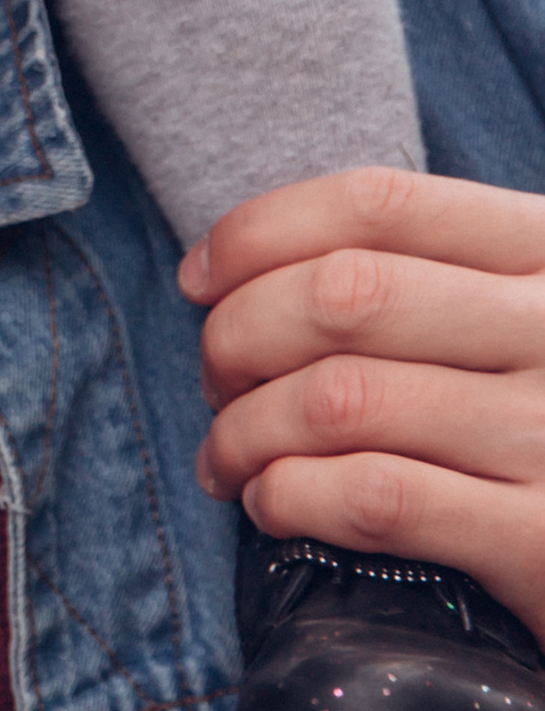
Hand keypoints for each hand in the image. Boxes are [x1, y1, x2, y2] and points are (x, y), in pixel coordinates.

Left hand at [184, 169, 544, 646]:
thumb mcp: (519, 327)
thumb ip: (423, 283)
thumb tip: (236, 273)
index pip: (380, 204)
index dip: (261, 231)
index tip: (198, 279)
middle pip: (345, 293)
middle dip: (239, 336)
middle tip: (215, 384)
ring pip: (342, 400)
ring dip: (246, 430)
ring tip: (228, 461)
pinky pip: (378, 497)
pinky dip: (293, 497)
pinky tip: (275, 507)